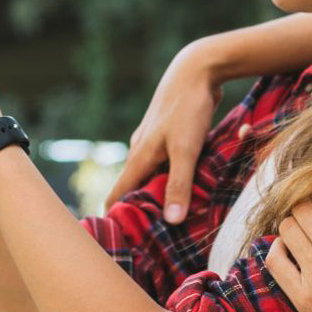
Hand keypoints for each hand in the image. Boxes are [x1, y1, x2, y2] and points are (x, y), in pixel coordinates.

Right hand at [104, 40, 223, 223]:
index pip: (116, 195)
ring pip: (150, 175)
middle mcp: (141, 151)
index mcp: (139, 157)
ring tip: (169, 218)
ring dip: (157, 194)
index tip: (118, 243)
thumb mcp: (186, 150)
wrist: (197, 68)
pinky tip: (185, 185)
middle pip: (132, 188)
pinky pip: (165, 164)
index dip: (114, 218)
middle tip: (149, 238)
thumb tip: (171, 222)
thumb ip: (179, 184)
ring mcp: (153, 142)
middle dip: (137, 211)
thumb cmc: (188, 109)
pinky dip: (170, 178)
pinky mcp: (168, 135)